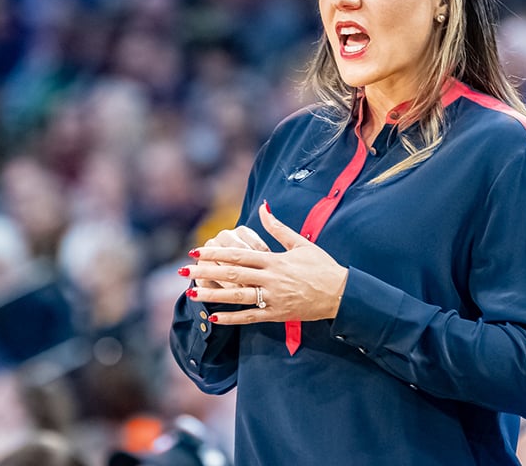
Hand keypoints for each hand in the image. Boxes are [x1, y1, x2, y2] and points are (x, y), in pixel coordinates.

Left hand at [182, 202, 348, 324]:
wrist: (341, 293)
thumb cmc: (322, 266)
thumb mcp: (301, 243)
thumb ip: (278, 228)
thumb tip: (263, 208)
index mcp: (274, 260)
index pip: (238, 255)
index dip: (215, 253)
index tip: (196, 251)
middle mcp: (270, 279)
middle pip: (232, 274)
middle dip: (206, 272)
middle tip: (183, 270)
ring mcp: (273, 298)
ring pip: (237, 296)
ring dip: (212, 295)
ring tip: (190, 293)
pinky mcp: (277, 313)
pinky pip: (250, 317)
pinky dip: (232, 318)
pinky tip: (214, 318)